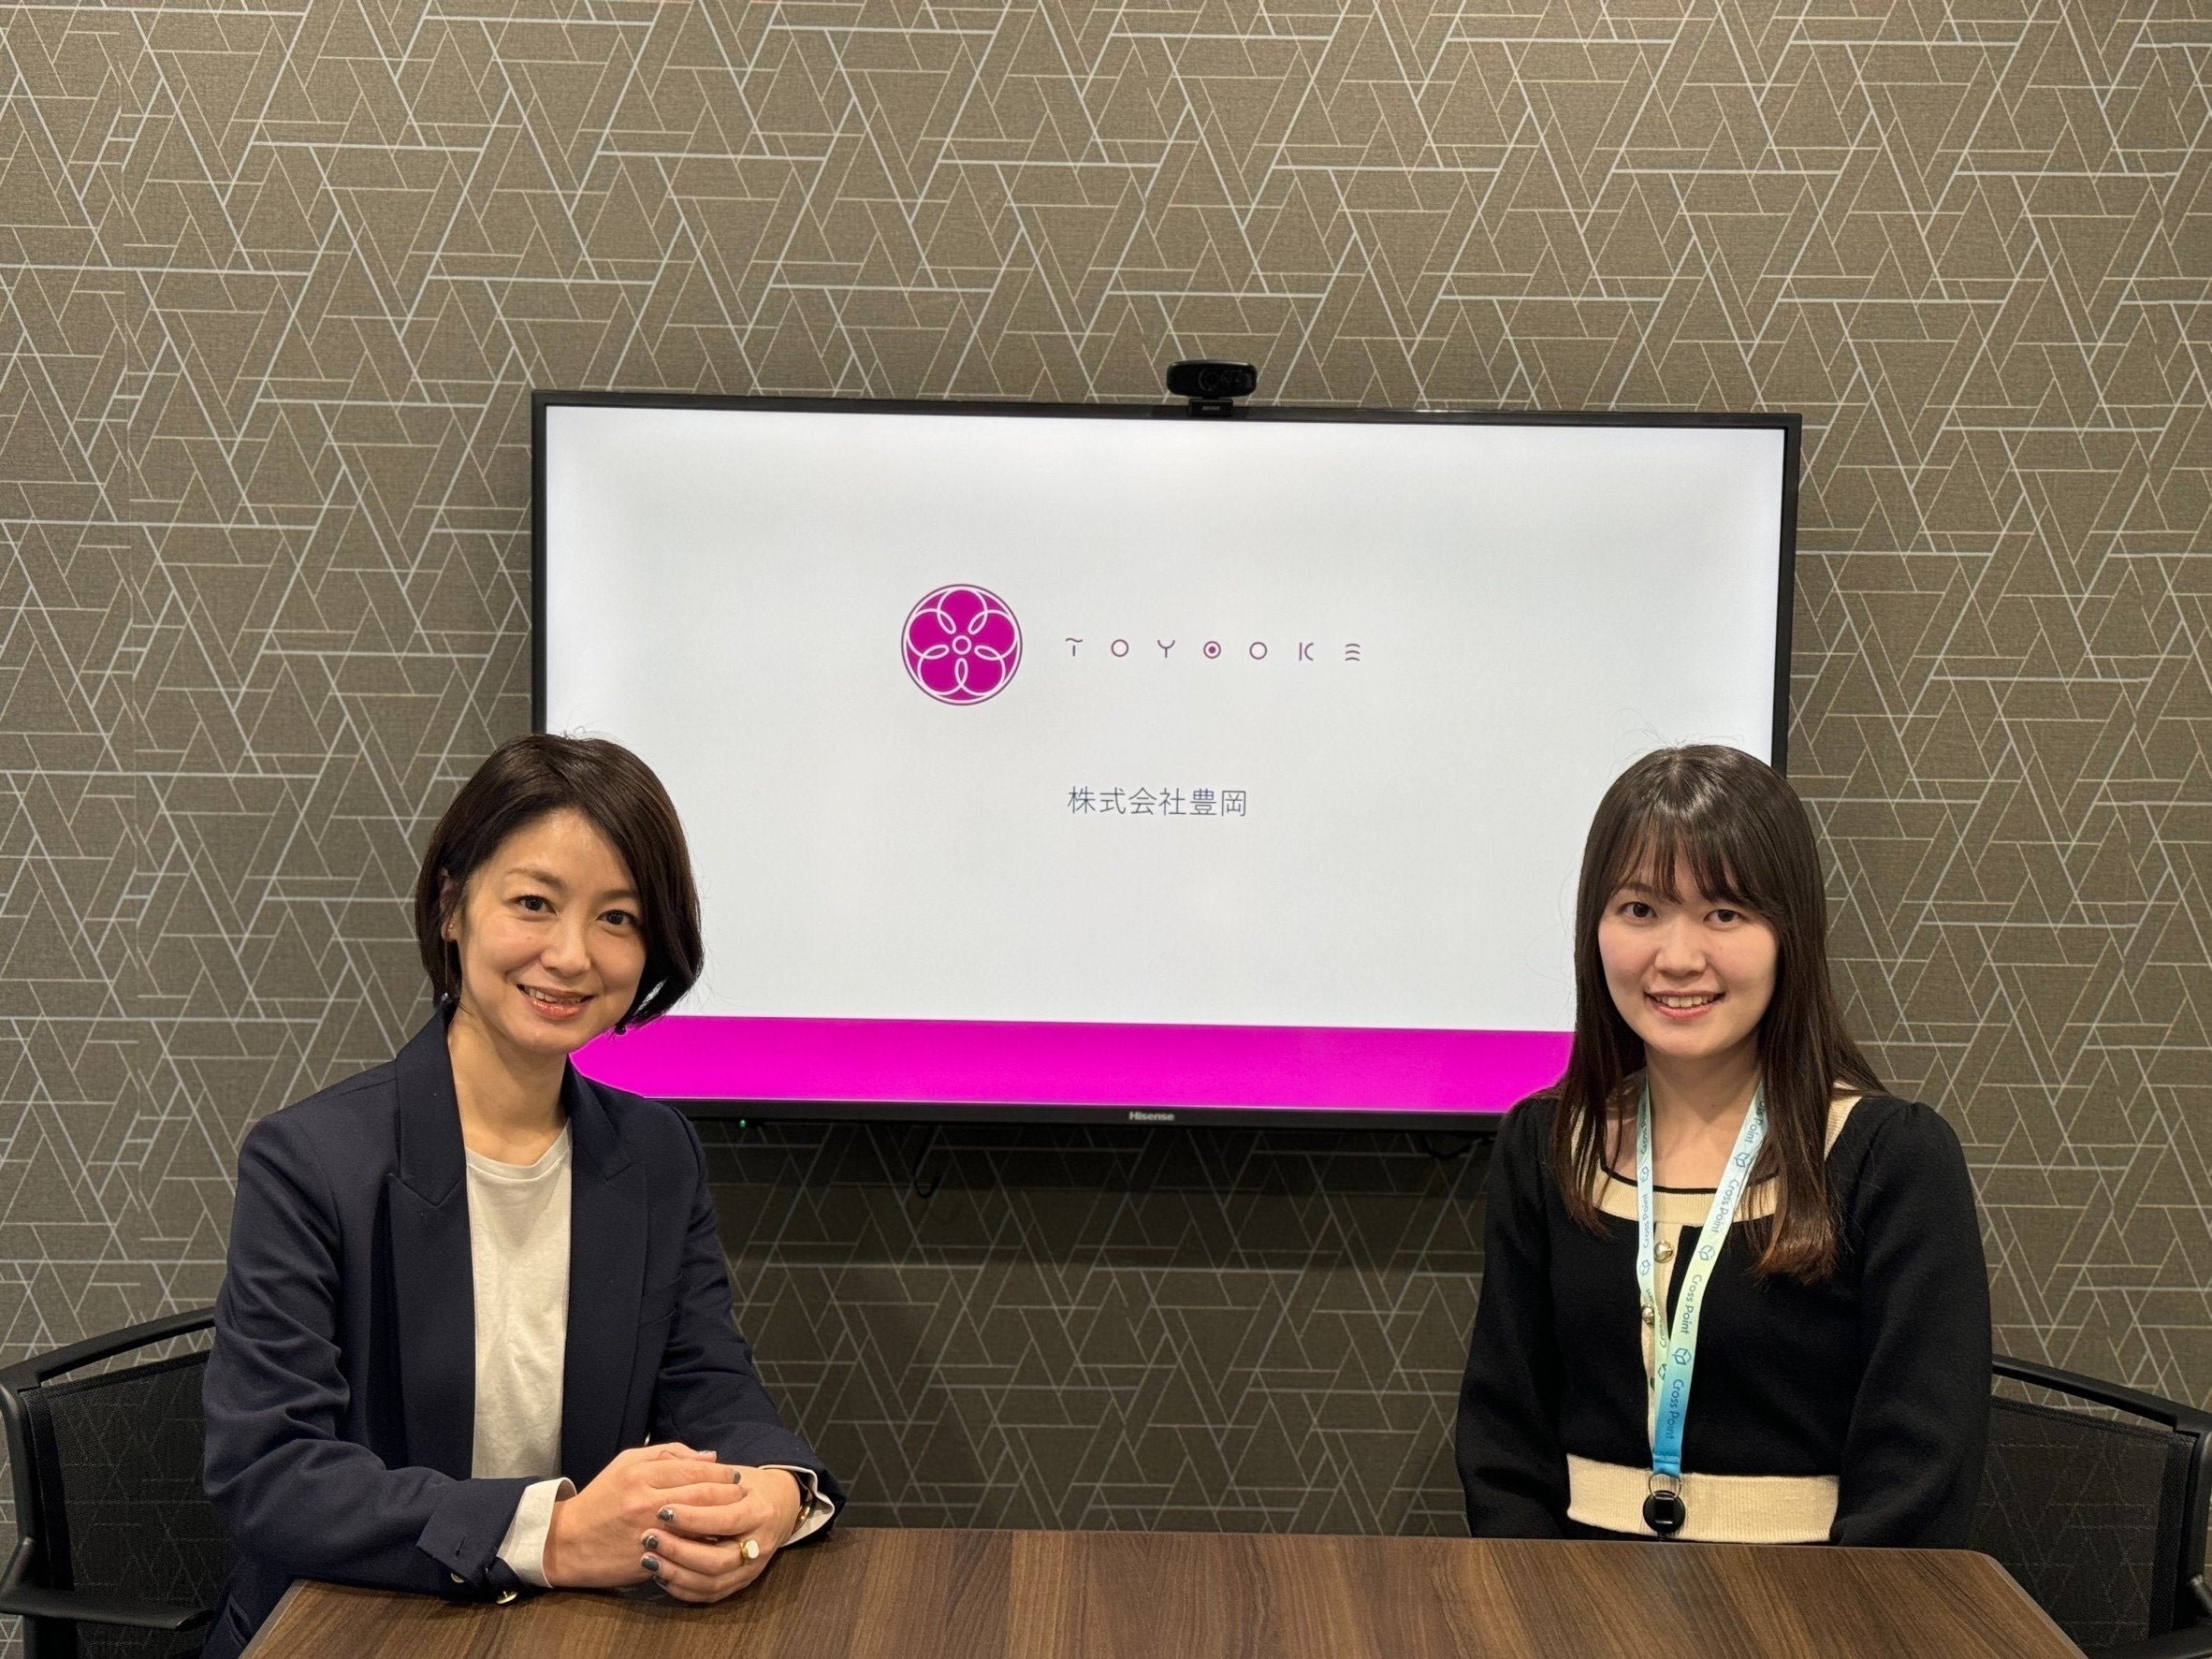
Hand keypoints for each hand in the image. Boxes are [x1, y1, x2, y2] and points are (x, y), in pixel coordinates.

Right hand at [542, 1445, 749, 1588]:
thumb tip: (710, 1457)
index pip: (694, 1470)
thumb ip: (668, 1455)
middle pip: (702, 1494)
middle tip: (744, 1494)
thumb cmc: (601, 1498)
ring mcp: (648, 1532)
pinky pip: (687, 1549)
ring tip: (737, 1515)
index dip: (720, 1473)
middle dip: (729, 1494)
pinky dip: (706, 1543)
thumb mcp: (627, 1464)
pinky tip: (718, 1538)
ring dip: (723, 1518)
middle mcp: (645, 1501)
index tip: (735, 1476)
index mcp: (640, 1474)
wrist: (566, 1542)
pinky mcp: (648, 1559)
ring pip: (699, 1522)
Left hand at [639, 1467, 804, 1603]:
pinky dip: (683, 1589)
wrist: (780, 1508)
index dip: (693, 1518)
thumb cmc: (748, 1487)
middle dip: (679, 1550)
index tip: (662, 1510)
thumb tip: (665, 1462)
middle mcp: (759, 1545)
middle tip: (649, 1538)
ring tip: (648, 1558)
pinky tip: (660, 1575)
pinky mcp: (740, 1583)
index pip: (726, 1519)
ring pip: (712, 1582)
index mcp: (760, 1512)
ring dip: (676, 1573)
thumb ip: (701, 1470)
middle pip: (718, 1559)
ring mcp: (751, 1569)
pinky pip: (710, 1595)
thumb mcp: (733, 1472)